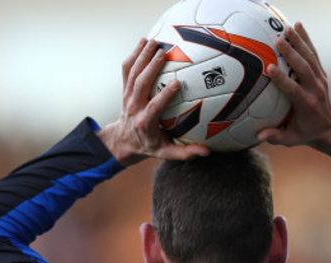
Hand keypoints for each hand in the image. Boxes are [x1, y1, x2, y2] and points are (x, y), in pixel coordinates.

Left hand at [98, 39, 208, 165]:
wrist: (123, 141)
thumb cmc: (149, 146)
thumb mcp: (166, 153)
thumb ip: (186, 153)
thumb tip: (206, 152)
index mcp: (145, 122)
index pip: (154, 106)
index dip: (164, 95)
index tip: (177, 82)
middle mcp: (134, 107)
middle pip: (140, 84)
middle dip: (150, 67)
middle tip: (164, 53)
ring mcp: (127, 96)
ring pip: (132, 73)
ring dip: (142, 56)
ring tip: (154, 42)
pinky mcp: (125, 89)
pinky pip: (127, 69)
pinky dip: (134, 54)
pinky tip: (143, 42)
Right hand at [258, 23, 330, 162]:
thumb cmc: (306, 133)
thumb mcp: (291, 140)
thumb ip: (275, 137)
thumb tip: (258, 137)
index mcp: (306, 104)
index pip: (293, 89)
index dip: (282, 79)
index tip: (269, 68)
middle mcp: (315, 89)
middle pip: (303, 68)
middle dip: (291, 54)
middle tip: (277, 40)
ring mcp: (320, 80)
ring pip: (310, 57)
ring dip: (299, 42)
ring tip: (287, 28)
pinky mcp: (321, 73)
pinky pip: (314, 54)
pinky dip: (306, 40)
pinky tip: (298, 26)